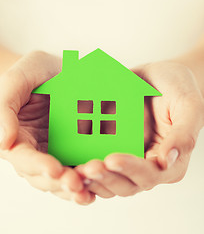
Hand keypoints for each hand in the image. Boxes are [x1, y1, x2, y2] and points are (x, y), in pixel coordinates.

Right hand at [0, 51, 94, 204]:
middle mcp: (35, 150)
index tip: (54, 169)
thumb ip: (4, 108)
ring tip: (88, 191)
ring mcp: (55, 152)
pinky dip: (86, 181)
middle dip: (59, 182)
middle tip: (76, 184)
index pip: (22, 157)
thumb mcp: (16, 80)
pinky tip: (98, 185)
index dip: (36, 165)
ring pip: (61, 179)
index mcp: (17, 136)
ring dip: (74, 188)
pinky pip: (77, 168)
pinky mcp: (72, 150)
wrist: (54, 71)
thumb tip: (3, 141)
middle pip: (42, 176)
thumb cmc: (32, 74)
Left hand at [75, 61, 203, 197]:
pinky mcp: (112, 148)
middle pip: (126, 183)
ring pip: (109, 180)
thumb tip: (166, 161)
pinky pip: (98, 163)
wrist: (158, 77)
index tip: (111, 158)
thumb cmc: (177, 88)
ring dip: (92, 178)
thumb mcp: (189, 105)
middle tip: (87, 167)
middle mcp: (147, 164)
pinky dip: (84, 167)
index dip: (131, 169)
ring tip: (75, 169)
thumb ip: (184, 134)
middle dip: (106, 178)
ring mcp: (128, 158)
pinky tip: (70, 161)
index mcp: (168, 160)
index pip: (149, 174)